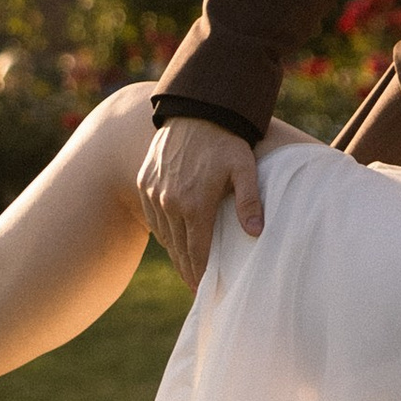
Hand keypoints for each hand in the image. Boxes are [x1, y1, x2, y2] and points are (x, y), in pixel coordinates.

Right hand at [135, 114, 263, 293]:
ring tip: (187, 267)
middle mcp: (168, 202)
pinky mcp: (144, 181)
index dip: (202, 275)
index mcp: (194, 204)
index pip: (197, 252)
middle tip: (197, 289)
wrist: (194, 109)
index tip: (206, 291)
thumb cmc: (225, 139)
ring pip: (164, 235)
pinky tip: (173, 239)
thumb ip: (250, 202)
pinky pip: (152, 217)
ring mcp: (153, 192)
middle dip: (188, 271)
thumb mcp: (244, 167)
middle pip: (179, 249)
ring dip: (175, 253)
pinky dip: (163, 232)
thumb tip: (256, 234)